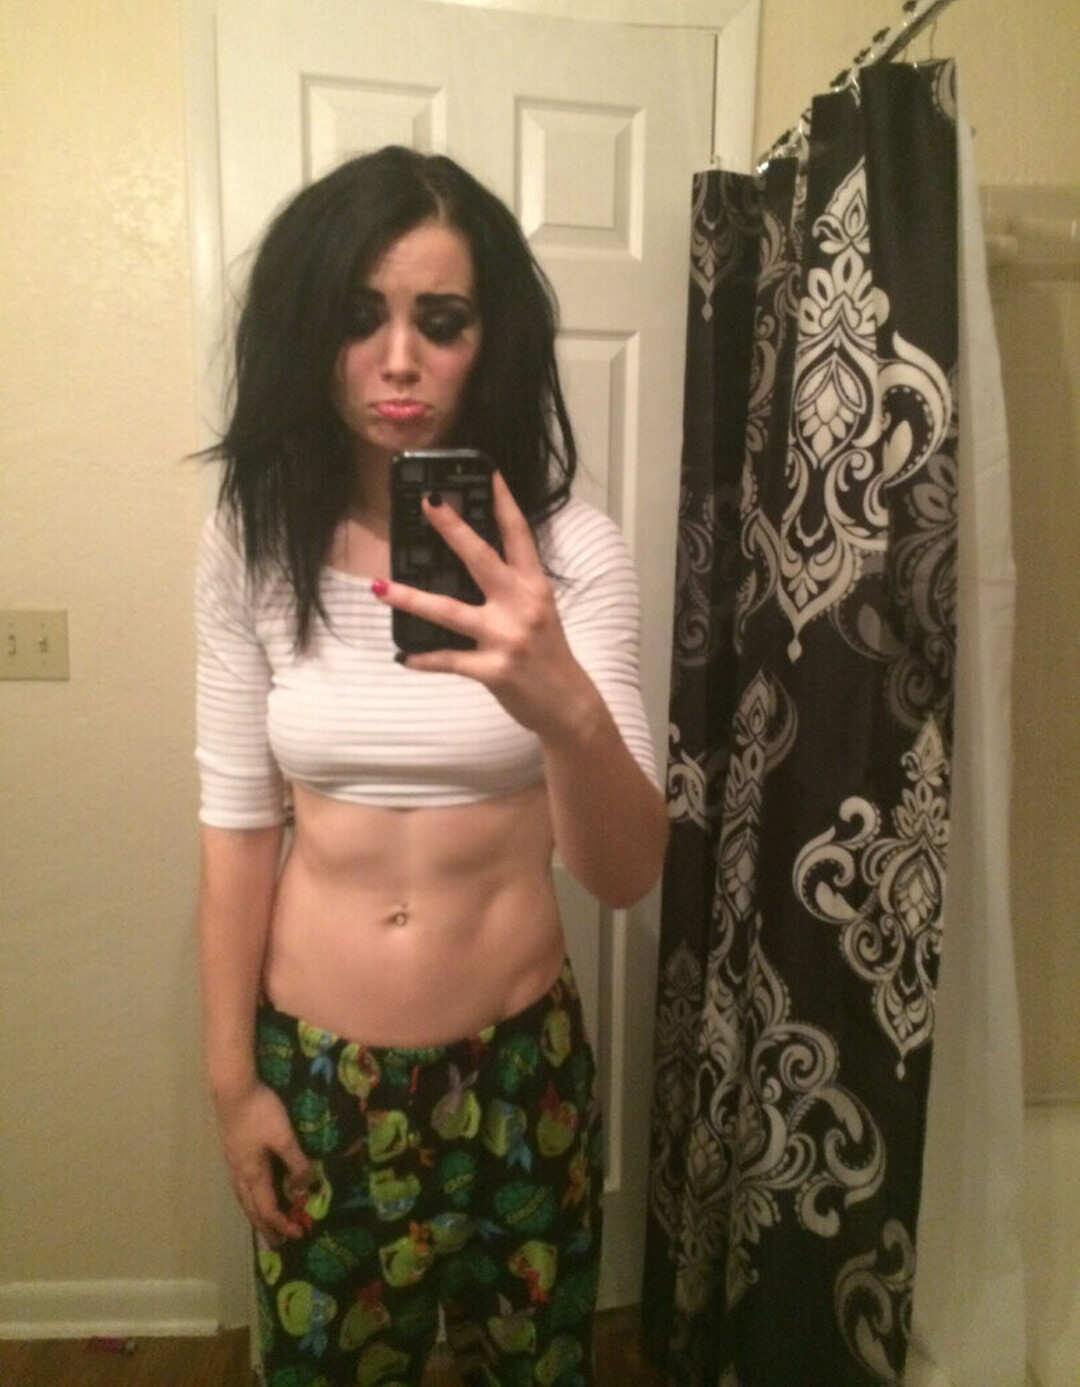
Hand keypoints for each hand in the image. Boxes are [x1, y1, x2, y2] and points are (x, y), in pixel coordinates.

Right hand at [213, 1081, 313, 1245]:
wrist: (232, 1089)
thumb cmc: (260, 1112)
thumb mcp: (284, 1136)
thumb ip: (296, 1162)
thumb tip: (306, 1188)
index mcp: (253, 1174)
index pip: (268, 1209)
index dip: (282, 1224)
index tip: (297, 1236)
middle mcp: (240, 1174)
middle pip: (252, 1209)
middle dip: (265, 1227)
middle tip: (276, 1245)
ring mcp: (233, 1163)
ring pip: (243, 1198)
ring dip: (255, 1214)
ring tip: (262, 1224)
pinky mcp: (231, 1152)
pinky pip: (240, 1186)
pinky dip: (249, 1198)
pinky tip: (252, 1191)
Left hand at [374, 472, 598, 739]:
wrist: (568, 705)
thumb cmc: (550, 656)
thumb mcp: (540, 613)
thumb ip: (512, 589)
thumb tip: (471, 566)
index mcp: (535, 587)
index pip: (519, 536)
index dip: (504, 502)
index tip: (488, 473)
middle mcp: (522, 606)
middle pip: (482, 559)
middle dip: (453, 529)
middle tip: (428, 504)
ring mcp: (506, 638)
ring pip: (450, 611)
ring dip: (412, 598)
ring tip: (381, 587)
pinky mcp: (493, 670)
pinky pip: (449, 660)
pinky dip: (423, 659)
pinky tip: (403, 656)